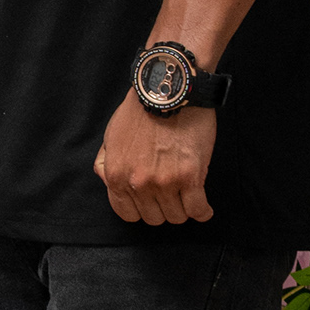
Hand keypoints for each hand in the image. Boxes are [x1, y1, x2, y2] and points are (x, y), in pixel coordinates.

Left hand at [94, 95, 215, 227]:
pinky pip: (198, 209)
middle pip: (154, 218)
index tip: (150, 203)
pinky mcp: (190, 177)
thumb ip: (106, 163)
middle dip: (162, 208)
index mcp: (117, 175)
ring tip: (187, 196)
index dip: (140, 210)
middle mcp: (139, 183)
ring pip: (176, 216)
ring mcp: (165, 182)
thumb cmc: (140, 110)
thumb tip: (108, 182)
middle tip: (170, 195)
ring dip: (182, 209)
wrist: (168, 91)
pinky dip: (202, 212)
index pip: (127, 214)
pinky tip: (203, 208)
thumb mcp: (111, 136)